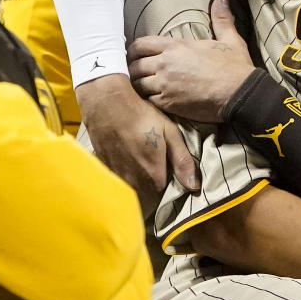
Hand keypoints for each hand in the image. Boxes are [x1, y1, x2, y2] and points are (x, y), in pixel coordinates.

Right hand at [77, 74, 198, 215]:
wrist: (106, 103)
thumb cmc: (142, 115)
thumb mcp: (170, 132)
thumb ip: (182, 161)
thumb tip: (194, 187)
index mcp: (153, 174)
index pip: (165, 195)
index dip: (170, 186)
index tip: (173, 174)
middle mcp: (134, 181)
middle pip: (148, 196)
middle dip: (155, 188)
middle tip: (159, 168)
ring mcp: (117, 176)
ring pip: (133, 190)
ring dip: (140, 183)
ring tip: (144, 163)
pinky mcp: (105, 168)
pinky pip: (119, 181)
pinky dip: (126, 175)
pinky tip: (128, 158)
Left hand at [128, 0, 254, 122]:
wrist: (241, 95)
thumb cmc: (235, 68)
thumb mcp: (230, 39)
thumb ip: (221, 18)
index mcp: (176, 46)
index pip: (141, 44)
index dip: (133, 50)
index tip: (134, 55)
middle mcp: (166, 64)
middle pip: (135, 66)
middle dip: (134, 69)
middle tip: (138, 73)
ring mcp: (165, 85)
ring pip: (138, 85)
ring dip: (140, 86)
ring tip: (144, 88)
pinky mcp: (169, 104)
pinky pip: (148, 101)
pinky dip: (149, 101)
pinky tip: (154, 100)